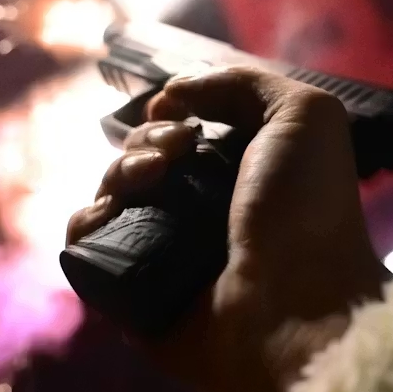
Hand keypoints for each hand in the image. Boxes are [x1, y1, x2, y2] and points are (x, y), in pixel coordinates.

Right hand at [67, 67, 391, 391]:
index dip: (171, 111)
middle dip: (147, 140)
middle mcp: (201, 210)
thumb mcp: (305, 116)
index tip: (180, 113)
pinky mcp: (131, 292)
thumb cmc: (307, 210)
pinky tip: (109, 214)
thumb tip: (174, 92)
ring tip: (151, 179)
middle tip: (177, 151)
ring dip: (118, 172)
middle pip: (141, 156)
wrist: (295, 308)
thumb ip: (244, 83)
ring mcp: (164, 252)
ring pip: (110, 193)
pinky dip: (87, 221)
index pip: (183, 129)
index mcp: (242, 173)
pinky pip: (86, 246)